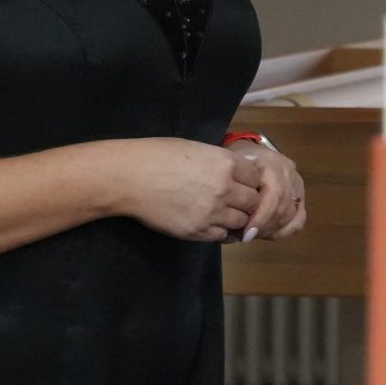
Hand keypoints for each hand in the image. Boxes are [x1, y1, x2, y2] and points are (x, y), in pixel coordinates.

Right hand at [103, 137, 265, 242]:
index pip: (256, 177)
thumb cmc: (158, 156)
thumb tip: (237, 171)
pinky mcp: (197, 230)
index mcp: (226, 163)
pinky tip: (213, 224)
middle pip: (253, 201)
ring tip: (224, 213)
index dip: (250, 181)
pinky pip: (222, 235)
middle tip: (237, 201)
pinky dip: (221, 231)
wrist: (129, 177)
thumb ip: (221, 162)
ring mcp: (212, 212)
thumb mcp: (197, 149)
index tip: (242, 184)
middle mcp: (225, 188)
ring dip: (236, 218)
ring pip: (241, 221)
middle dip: (247, 201)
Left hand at [224, 139, 307, 242]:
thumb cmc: (233, 165)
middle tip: (247, 236)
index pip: (273, 195)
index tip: (244, 233)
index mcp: (269, 163)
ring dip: (272, 229)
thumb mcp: (227, 173)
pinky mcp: (300, 194)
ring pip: (291, 214)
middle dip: (265, 226)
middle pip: (282, 206)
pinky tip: (270, 233)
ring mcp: (296, 182)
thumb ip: (232, 194)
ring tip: (254, 234)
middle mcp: (287, 171)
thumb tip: (233, 227)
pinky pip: (299, 218)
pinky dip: (285, 229)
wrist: (247, 152)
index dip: (261, 218)